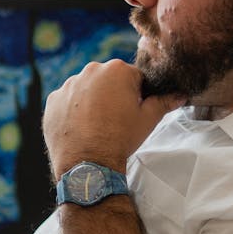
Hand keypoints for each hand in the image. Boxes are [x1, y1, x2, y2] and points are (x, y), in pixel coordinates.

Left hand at [43, 59, 179, 179]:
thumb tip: (179, 95)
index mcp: (117, 70)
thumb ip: (164, 102)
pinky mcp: (53, 100)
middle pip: (108, 80)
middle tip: (115, 120)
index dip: (136, 95)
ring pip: (86, 89)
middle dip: (113, 95)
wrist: (88, 163)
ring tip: (97, 125)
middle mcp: (90, 71)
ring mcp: (68, 85)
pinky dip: (73, 111)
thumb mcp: (148, 120)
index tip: (133, 111)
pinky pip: (67, 101)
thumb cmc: (120, 139)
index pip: (133, 77)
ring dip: (92, 101)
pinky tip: (81, 128)